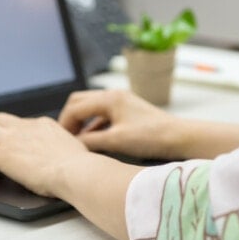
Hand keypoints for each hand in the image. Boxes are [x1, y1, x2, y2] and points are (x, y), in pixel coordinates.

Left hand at [0, 112, 89, 197]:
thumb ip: (64, 145)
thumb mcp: (74, 146)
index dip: (15, 134)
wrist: (75, 171)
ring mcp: (12, 140)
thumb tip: (67, 152)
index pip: (21, 122)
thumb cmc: (80, 165)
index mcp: (43, 124)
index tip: (15, 145)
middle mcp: (26, 128)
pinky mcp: (3, 156)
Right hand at [58, 89, 186, 159]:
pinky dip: (94, 125)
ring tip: (77, 140)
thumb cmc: (151, 137)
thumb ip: (90, 141)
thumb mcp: (116, 141)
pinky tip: (94, 140)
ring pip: (92, 108)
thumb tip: (72, 144)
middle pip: (80, 102)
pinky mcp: (128, 110)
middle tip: (65, 137)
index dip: (64, 124)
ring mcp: (121, 101)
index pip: (75, 107)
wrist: (179, 137)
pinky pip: (103, 114)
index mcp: (109, 98)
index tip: (59, 140)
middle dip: (70, 119)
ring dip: (82, 122)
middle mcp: (114, 95)